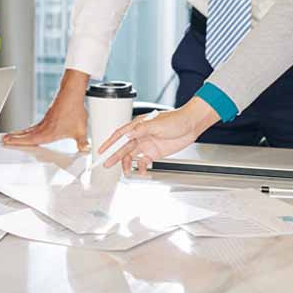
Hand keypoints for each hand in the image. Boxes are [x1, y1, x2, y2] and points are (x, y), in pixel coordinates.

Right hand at [3, 69, 89, 150]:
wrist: (72, 94)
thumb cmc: (74, 110)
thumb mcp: (81, 130)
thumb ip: (83, 142)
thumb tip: (86, 150)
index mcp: (50, 133)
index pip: (31, 140)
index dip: (19, 142)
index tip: (9, 143)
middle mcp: (45, 127)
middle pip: (26, 135)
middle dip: (14, 138)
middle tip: (3, 140)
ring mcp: (45, 121)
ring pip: (29, 129)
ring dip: (19, 134)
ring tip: (9, 137)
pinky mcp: (47, 116)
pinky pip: (34, 125)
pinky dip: (28, 129)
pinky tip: (27, 131)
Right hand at [101, 97, 218, 174]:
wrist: (191, 125)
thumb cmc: (175, 119)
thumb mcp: (157, 123)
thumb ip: (141, 129)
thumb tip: (128, 134)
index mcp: (138, 125)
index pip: (120, 134)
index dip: (109, 142)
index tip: (101, 149)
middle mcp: (141, 135)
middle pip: (124, 147)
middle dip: (114, 156)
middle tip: (106, 164)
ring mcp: (147, 144)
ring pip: (132, 156)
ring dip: (127, 164)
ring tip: (125, 172)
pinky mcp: (155, 153)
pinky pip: (144, 161)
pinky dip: (141, 167)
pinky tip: (141, 171)